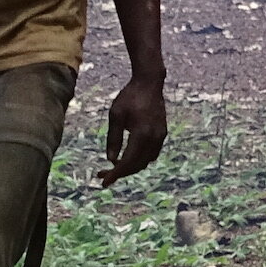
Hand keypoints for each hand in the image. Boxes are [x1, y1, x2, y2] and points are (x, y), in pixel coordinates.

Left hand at [99, 72, 167, 186]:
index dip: (115, 174)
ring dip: (130, 167)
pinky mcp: (162, 134)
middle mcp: (154, 138)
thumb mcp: (115, 116)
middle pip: (137, 165)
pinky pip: (151, 154)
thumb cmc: (129, 97)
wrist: (150, 84)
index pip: (128, 161)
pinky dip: (139, 160)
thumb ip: (113, 138)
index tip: (104, 182)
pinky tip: (127, 158)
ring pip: (145, 162)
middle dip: (120, 173)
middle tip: (103, 176)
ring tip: (113, 168)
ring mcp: (161, 137)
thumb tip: (111, 159)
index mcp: (142, 134)